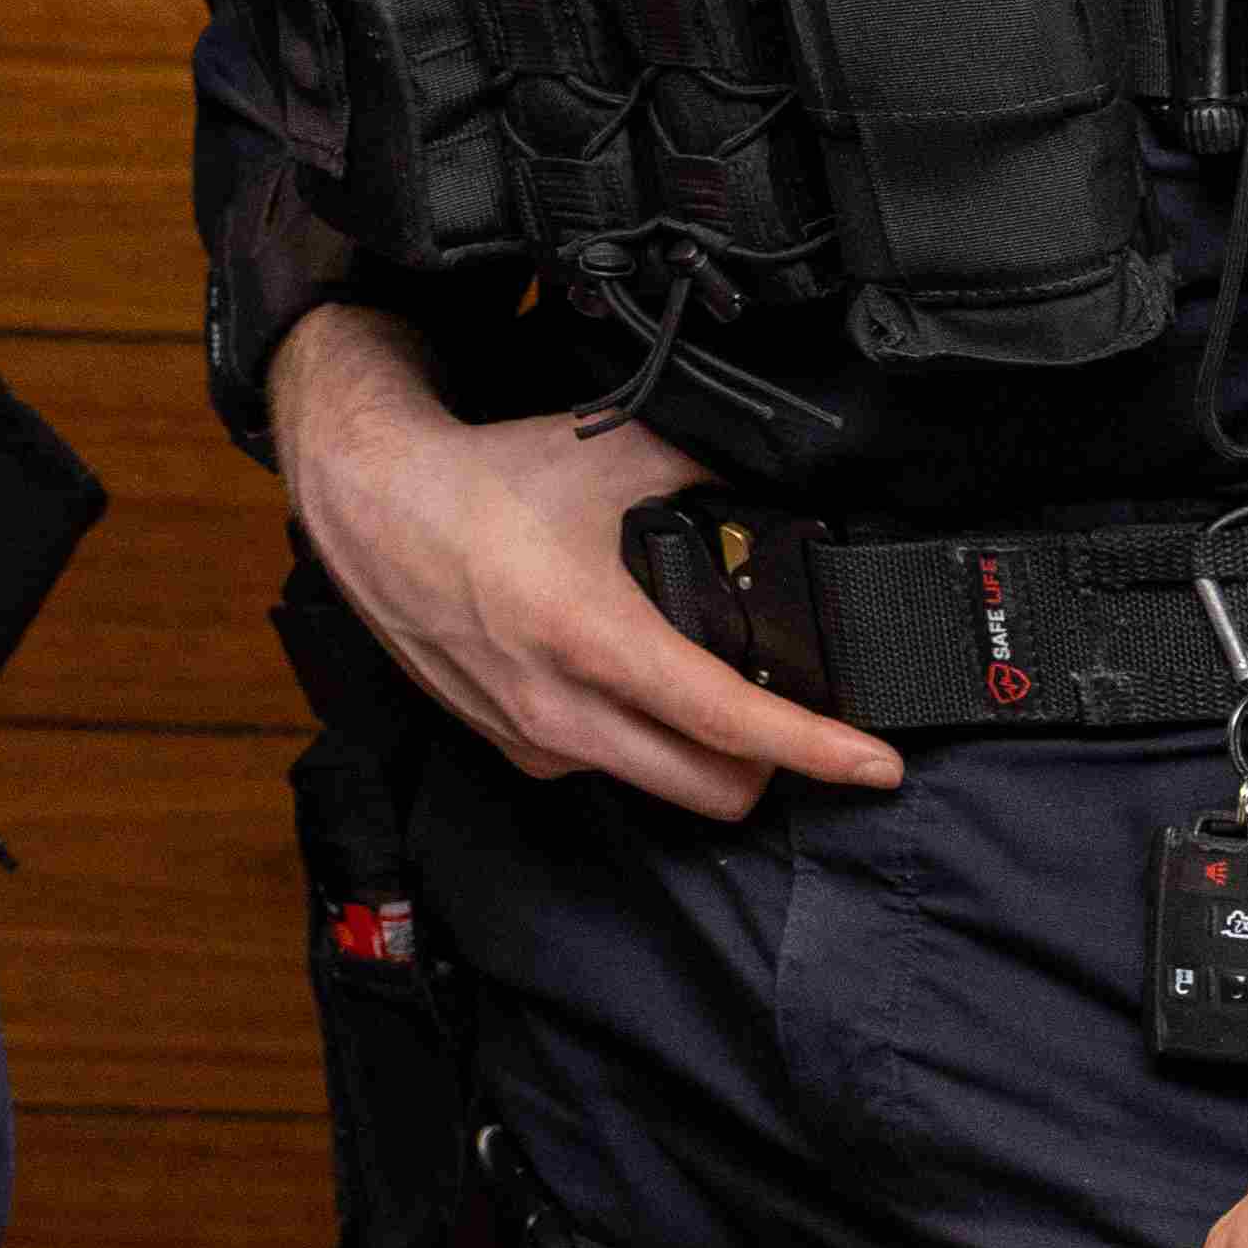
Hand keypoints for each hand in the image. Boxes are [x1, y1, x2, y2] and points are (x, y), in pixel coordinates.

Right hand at [271, 305, 902, 817]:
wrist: (370, 501)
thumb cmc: (477, 481)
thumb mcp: (608, 457)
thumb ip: (701, 473)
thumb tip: (773, 487)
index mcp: (596, 638)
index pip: (733, 724)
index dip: (819, 750)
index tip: (877, 763)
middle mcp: (563, 708)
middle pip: (713, 791)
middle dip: (773, 767)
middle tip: (797, 722)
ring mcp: (531, 735)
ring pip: (658, 785)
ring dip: (701, 758)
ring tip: (710, 699)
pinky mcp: (505, 742)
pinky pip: (601, 768)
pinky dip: (635, 744)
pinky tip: (627, 689)